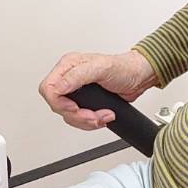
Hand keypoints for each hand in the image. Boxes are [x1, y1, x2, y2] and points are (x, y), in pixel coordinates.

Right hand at [40, 50, 157, 130]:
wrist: (139, 78)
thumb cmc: (124, 68)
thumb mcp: (100, 68)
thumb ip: (76, 76)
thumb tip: (58, 87)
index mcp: (68, 66)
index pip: (48, 87)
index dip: (58, 102)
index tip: (75, 107)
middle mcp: (69, 78)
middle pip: (57, 105)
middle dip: (77, 115)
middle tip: (92, 115)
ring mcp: (77, 92)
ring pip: (68, 116)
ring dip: (86, 120)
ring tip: (102, 115)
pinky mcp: (85, 103)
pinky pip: (78, 119)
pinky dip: (91, 122)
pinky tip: (102, 116)